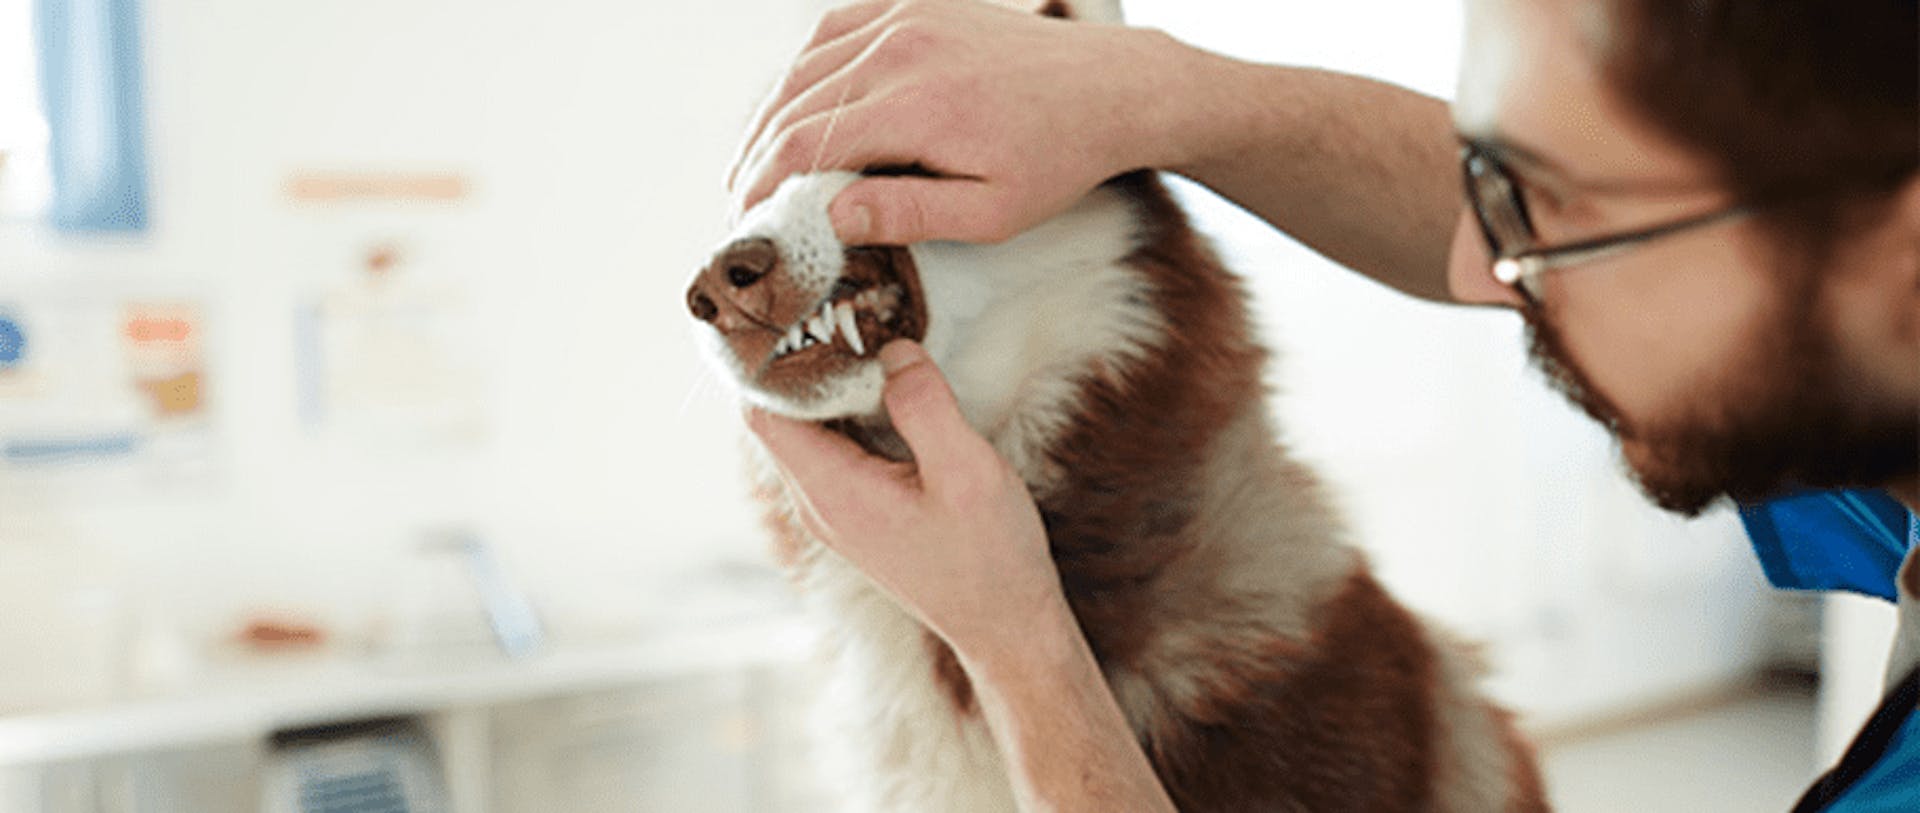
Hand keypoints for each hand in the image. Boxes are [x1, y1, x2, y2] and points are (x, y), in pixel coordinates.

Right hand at [727, 0, 1198, 244]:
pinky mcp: (914, 4)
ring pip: (804, 66)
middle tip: (740, 204)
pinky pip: (834, 31)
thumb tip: (830, 218)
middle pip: (793, 105)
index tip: (747, 223)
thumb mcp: (991, 211)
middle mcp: (902, 49)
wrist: (1109, 87)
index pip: (806, 145)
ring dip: (770, 117)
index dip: (763, 186)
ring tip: (753, 165)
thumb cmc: (1056, 159)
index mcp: (918, 105)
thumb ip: (908, 214)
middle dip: (756, 159)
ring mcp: (906, 18)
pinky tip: (791, 107)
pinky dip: (802, 71)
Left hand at [744, 340, 1066, 656]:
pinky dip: (851, 412)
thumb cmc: (990, 558)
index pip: (763, 411)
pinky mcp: (860, 513)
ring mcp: (837, 511)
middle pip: (780, 416)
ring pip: (808, 431)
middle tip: (842, 310)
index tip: (805, 311)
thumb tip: (894, 350)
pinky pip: (835, 449)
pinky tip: (887, 388)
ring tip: (865, 337)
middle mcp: (819, 503)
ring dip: (830, 387)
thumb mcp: (967, 472)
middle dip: (802, 362)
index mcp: (831, 491)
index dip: (771, 359)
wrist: (1006, 627)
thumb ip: (924, 406)